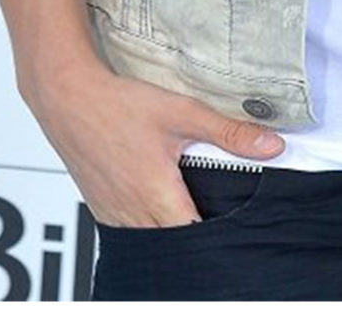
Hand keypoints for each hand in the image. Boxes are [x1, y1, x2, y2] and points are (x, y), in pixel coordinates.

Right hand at [27, 59, 284, 228]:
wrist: (68, 98)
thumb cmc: (119, 105)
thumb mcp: (182, 113)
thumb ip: (228, 133)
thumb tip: (272, 145)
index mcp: (158, 196)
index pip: (196, 239)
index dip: (217, 236)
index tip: (233, 225)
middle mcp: (134, 214)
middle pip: (175, 243)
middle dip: (196, 231)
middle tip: (215, 213)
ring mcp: (115, 215)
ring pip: (152, 239)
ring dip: (170, 227)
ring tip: (186, 204)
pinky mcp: (101, 210)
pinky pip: (130, 229)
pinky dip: (147, 222)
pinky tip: (157, 200)